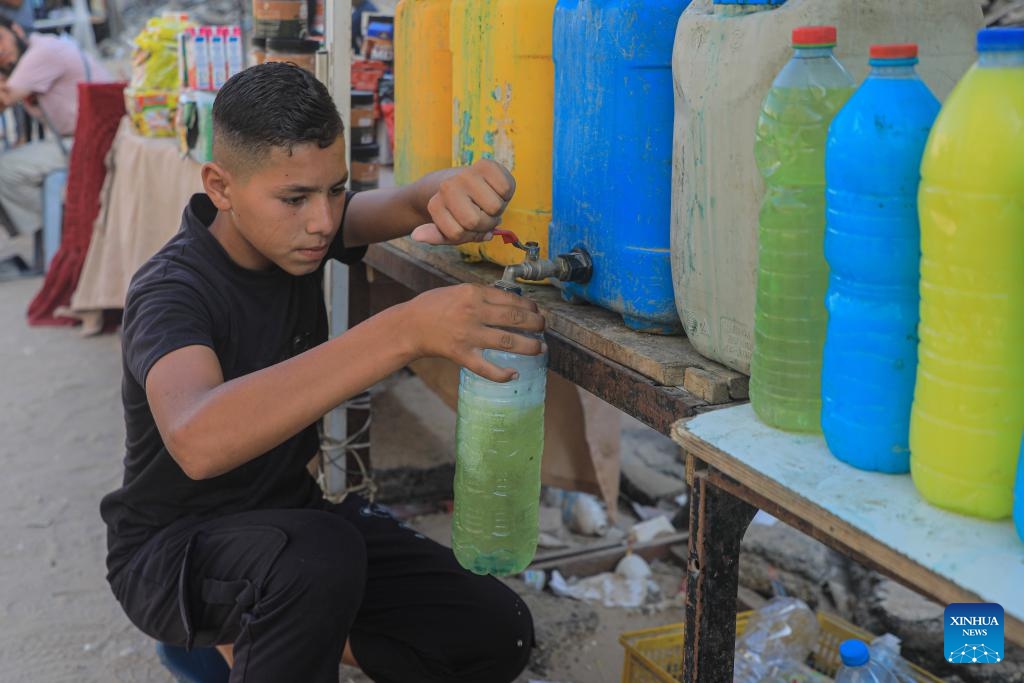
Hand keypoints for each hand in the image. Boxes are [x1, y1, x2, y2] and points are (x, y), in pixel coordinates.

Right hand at [406, 283, 544, 381]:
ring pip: (508, 341)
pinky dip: (502, 374)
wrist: (409, 326)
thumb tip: (510, 301)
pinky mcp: (462, 355)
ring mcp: (469, 335)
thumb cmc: (433, 306)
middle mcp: (474, 312)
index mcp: (474, 293)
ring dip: (530, 346)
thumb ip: (482, 295)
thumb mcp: (458, 291)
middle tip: (543, 327)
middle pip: (515, 318)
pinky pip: (486, 368)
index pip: (511, 299)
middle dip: (536, 323)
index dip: (529, 305)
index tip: (536, 310)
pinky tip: (514, 374)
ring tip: (540, 348)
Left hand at [411, 159, 515, 245]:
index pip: (457, 233)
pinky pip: (506, 189)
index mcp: (435, 204)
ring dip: (497, 210)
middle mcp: (448, 186)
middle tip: (481, 213)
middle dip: (485, 224)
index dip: (468, 234)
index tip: (465, 224)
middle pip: (475, 221)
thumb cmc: (460, 210)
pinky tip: (496, 190)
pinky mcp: (487, 165)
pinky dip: (506, 193)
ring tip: (488, 202)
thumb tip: (416, 236)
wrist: (467, 182)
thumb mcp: (448, 229)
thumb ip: (438, 236)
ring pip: (494, 208)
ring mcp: (466, 174)